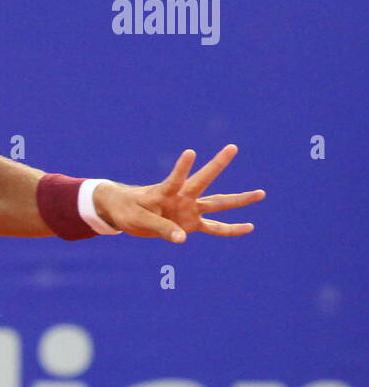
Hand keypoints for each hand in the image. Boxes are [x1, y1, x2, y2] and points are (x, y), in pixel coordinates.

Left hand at [93, 144, 265, 242]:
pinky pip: (215, 228)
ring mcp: (189, 209)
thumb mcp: (138, 219)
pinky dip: (230, 229)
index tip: (191, 152)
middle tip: (233, 147)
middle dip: (217, 165)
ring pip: (218, 203)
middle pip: (204, 180)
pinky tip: (249, 227)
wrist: (124, 212)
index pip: (175, 178)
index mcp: (165, 192)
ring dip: (238, 200)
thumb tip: (184, 239)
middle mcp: (182, 197)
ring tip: (262, 193)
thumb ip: (160, 227)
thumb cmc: (128, 211)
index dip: (182, 167)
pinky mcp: (191, 223)